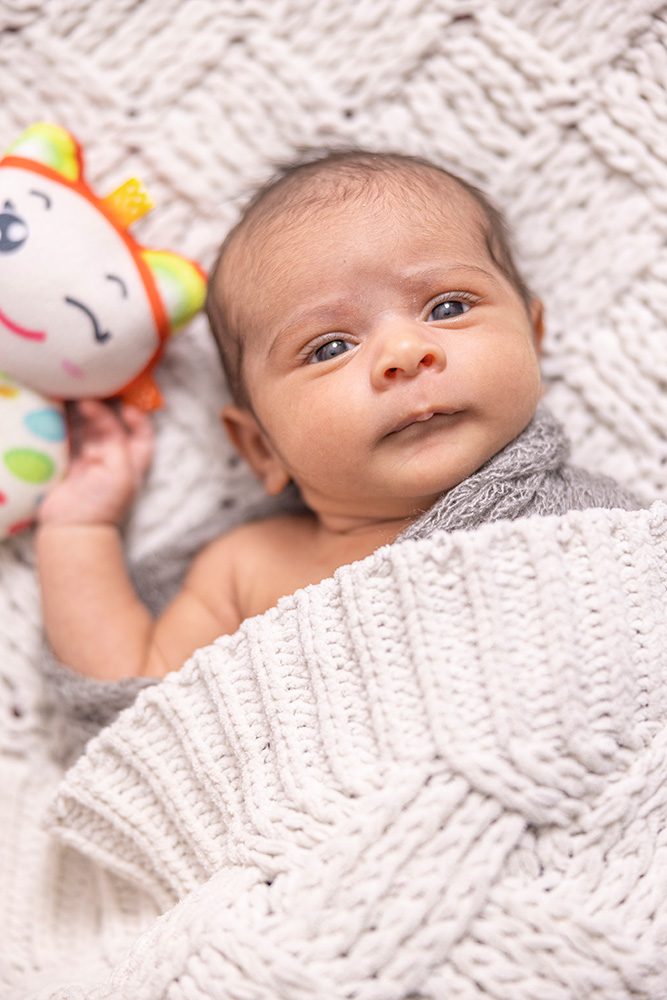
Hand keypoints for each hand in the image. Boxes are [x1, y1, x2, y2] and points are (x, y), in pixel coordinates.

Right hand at [37, 399, 153, 526]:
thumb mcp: (120, 469)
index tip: (122, 403)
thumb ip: (114, 438)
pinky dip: (65, 427)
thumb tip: (97, 409)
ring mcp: (91, 463)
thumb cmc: (104, 503)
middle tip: (89, 392)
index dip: (137, 416)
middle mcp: (115, 459)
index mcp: (134, 461)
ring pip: (89, 431)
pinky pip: (69, 440)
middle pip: (113, 427)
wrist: (74, 530)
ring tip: (73, 397)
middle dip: (103, 408)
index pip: (143, 433)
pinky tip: (58, 414)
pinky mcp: (70, 467)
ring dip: (82, 415)